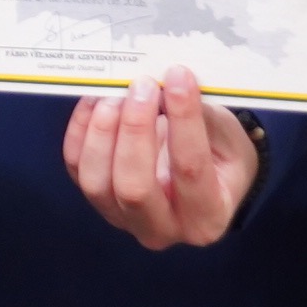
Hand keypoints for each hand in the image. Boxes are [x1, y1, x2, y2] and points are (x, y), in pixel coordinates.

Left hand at [62, 70, 260, 248]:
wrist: (205, 178)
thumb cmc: (221, 157)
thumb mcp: (229, 138)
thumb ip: (203, 115)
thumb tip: (169, 82)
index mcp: (207, 217)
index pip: (190, 169)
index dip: (183, 120)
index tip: (177, 77)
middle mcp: (162, 230)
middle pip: (135, 187)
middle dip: (135, 129)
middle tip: (142, 86)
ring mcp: (122, 219)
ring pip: (97, 182)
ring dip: (102, 131)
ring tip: (116, 93)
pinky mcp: (98, 199)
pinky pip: (77, 168)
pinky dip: (81, 130)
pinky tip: (96, 101)